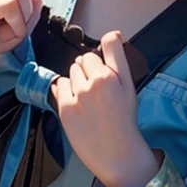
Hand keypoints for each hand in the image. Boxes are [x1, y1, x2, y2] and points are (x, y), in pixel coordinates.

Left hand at [51, 31, 159, 186]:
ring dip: (75, 83)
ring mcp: (76, 97)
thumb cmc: (125, 119)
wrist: (118, 154)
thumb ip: (117, 56)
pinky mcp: (64, 110)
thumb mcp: (128, 84)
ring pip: (68, 75)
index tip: (102, 80)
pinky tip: (77, 107)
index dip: (96, 67)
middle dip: (85, 73)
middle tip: (97, 94)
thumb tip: (113, 32)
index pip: (91, 55)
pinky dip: (64, 93)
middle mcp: (91, 84)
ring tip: (88, 102)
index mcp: (109, 75)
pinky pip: (58, 88)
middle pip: (78, 63)